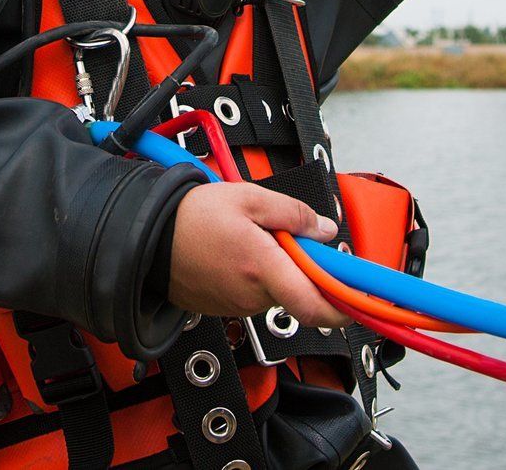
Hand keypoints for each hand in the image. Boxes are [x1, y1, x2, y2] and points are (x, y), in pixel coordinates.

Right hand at [167, 181, 350, 327]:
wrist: (147, 235)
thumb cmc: (191, 216)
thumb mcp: (249, 197)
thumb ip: (294, 214)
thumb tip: (325, 230)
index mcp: (264, 269)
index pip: (317, 307)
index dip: (345, 307)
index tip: (359, 297)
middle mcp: (252, 295)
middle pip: (298, 292)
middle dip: (302, 267)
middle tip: (287, 236)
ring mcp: (236, 306)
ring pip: (275, 292)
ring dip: (276, 269)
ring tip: (250, 238)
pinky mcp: (222, 308)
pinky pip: (252, 295)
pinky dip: (254, 276)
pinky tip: (234, 252)